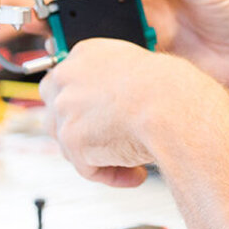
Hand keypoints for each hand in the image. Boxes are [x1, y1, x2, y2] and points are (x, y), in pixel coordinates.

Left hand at [38, 38, 228, 186]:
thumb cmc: (169, 87)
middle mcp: (67, 77)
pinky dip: (112, 175)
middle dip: (79, 132)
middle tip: (107, 143)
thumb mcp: (138, 68)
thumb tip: (113, 106)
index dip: (80, 105)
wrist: (172, 105)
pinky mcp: (72, 141)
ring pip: (70, 145)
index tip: (96, 119)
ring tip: (131, 160)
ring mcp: (66, 109)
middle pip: (56, 112)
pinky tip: (136, 173)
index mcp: (84, 53)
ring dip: (99, 156)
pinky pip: (88, 168)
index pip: (65, 82)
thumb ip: (114, 81)